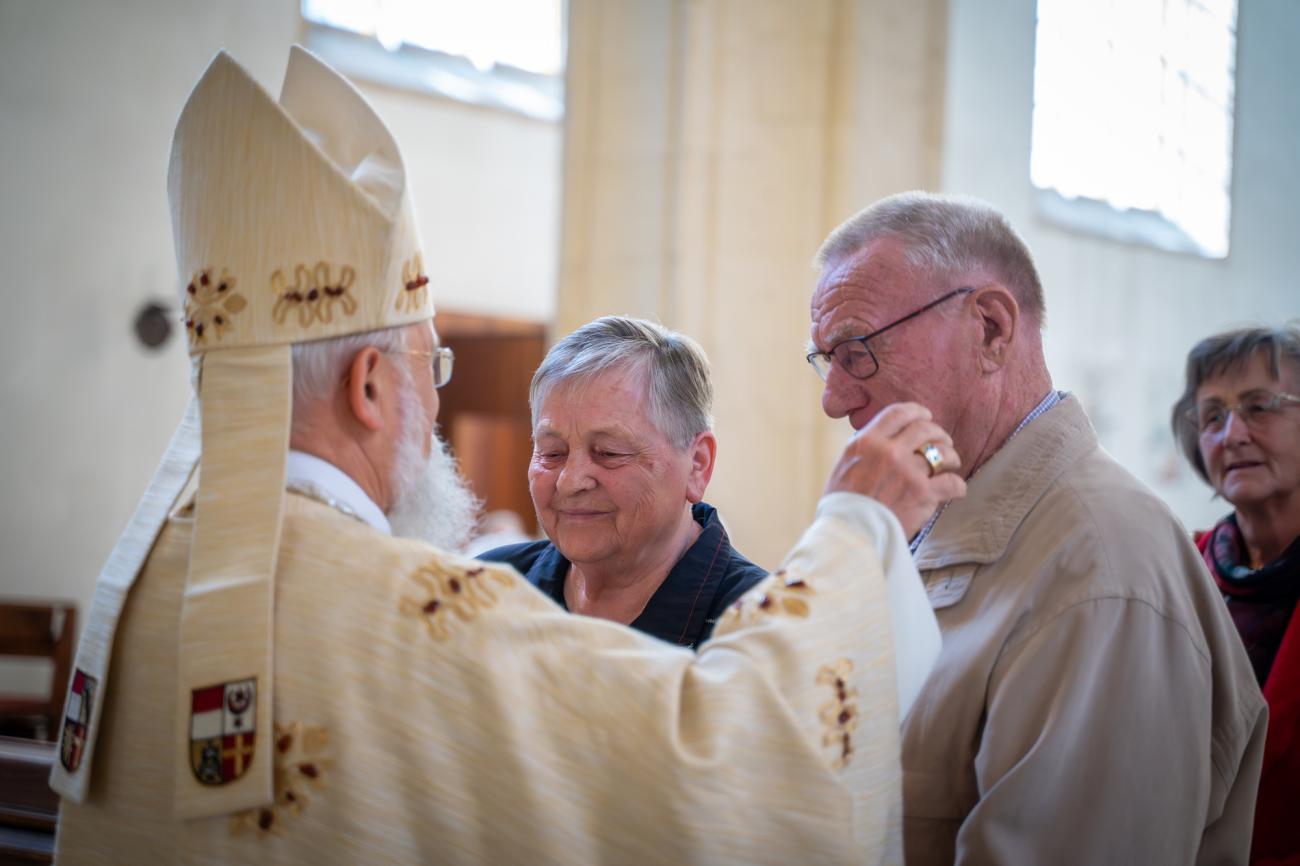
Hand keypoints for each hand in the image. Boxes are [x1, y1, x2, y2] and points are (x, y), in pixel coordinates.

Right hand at [824, 403, 966, 536]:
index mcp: (868, 441)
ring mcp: (908, 472)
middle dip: (938, 432)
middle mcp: (889, 452)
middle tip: (942, 440)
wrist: (849, 533)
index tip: (924, 416)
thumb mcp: (845, 464)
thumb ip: (866, 448)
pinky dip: (957, 486)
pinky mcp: (923, 494)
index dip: (916, 411)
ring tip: (951, 463)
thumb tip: (884, 438)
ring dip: (950, 456)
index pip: (898, 413)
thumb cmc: (843, 502)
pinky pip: (952, 483)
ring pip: (943, 452)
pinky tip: (955, 489)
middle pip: (925, 428)